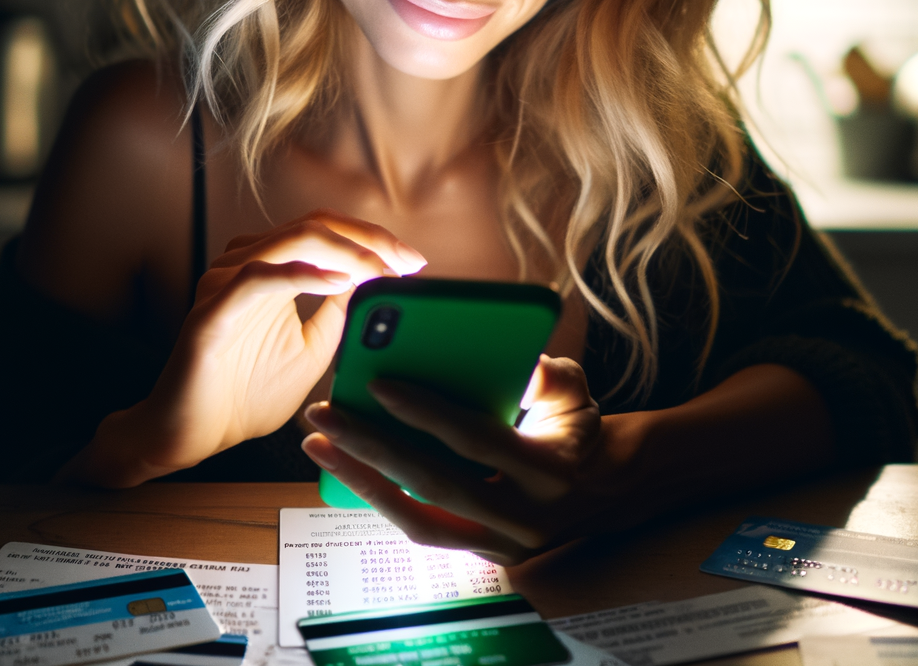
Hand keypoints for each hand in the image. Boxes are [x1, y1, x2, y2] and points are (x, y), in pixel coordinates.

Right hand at [61, 210, 425, 484]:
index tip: (413, 262)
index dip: (373, 239)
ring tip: (383, 272)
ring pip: (294, 240)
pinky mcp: (211, 313)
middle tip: (408, 262)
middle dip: (369, 240)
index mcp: (270, 268)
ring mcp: (225, 284)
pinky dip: (304, 275)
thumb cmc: (247, 394)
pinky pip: (260, 278)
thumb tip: (380, 285)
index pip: (327, 231)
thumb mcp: (314, 349)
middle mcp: (245, 265)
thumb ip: (340, 313)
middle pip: (316, 225)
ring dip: (347, 253)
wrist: (191, 438)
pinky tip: (341, 282)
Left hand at [302, 356, 634, 563]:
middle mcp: (520, 515)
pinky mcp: (478, 553)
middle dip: (371, 447)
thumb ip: (554, 376)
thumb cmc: (575, 432)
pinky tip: (347, 469)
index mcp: (547, 470)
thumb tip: (522, 365)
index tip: (378, 383)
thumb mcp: (577, 396)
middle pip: (434, 482)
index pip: (476, 439)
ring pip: (418, 519)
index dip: (426, 413)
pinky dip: (381, 501)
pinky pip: (421, 530)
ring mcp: (497, 542)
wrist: (598, 495)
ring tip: (319, 444)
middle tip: (324, 414)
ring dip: (361, 481)